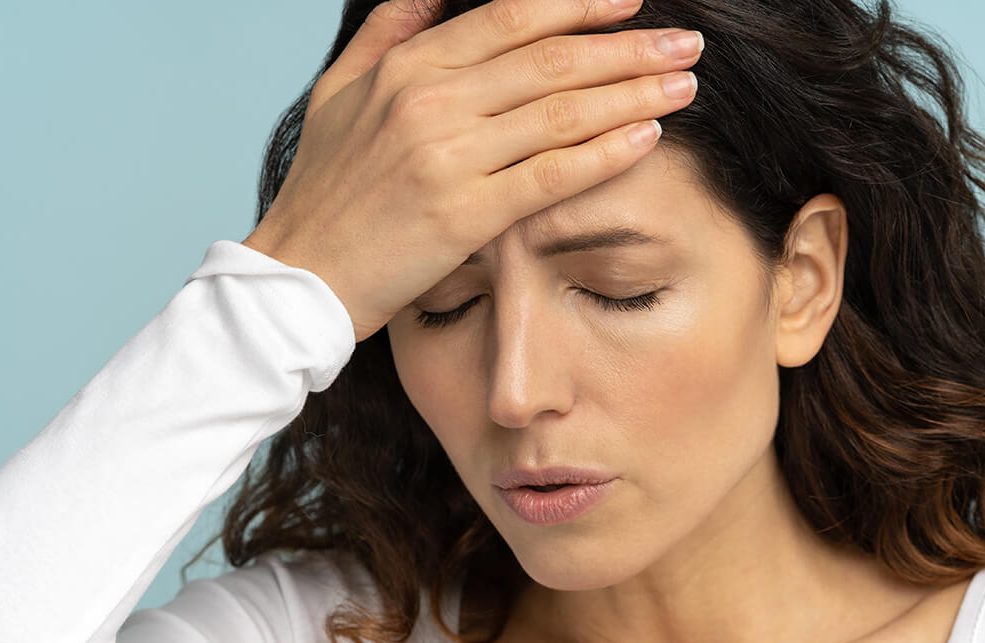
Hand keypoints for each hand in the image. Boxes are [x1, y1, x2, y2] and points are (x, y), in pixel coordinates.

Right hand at [241, 0, 701, 341]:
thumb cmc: (324, 188)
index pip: (509, 18)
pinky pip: (550, 177)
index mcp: (407, 67)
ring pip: (560, 114)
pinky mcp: (463, 217)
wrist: (300, 274)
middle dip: (627, 48)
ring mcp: (448, 159)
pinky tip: (648, 137)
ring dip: (632, 94)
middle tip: (685, 43)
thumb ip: (389, 31)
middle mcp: (431, 103)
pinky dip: (604, 154)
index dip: (578, 3)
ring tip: (683, 84)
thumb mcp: (339, 91)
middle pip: (550, 60)